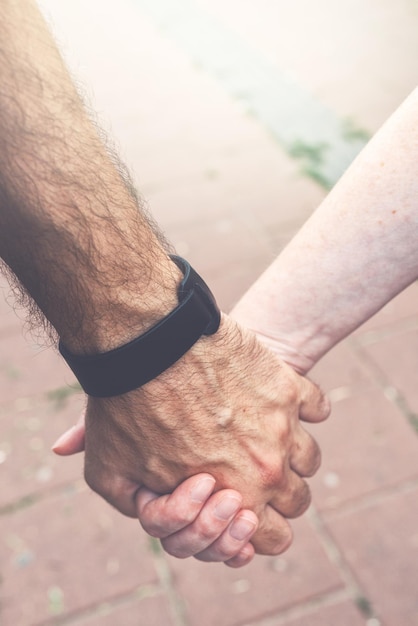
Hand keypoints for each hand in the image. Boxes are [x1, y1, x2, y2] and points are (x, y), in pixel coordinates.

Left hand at [54, 315, 329, 555]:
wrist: (147, 343)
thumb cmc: (125, 408)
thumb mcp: (110, 474)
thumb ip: (142, 506)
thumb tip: (158, 514)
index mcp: (236, 497)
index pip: (275, 539)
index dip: (257, 530)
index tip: (244, 508)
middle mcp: (269, 466)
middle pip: (298, 500)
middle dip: (277, 493)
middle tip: (250, 470)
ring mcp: (283, 423)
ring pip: (309, 456)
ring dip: (290, 451)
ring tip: (262, 434)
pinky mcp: (286, 384)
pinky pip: (317, 406)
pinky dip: (306, 408)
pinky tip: (280, 402)